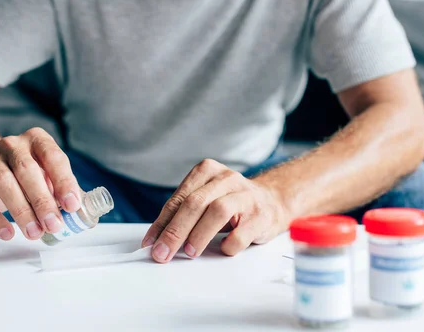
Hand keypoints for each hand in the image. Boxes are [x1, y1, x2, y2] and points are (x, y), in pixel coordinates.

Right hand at [0, 127, 80, 240]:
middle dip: (42, 201)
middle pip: (27, 170)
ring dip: (21, 211)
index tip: (72, 205)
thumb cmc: (24, 171)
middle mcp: (13, 145)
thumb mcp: (46, 173)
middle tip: (53, 225)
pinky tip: (8, 232)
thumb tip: (85, 217)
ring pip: (4, 183)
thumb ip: (64, 191)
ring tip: (34, 233)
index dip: (64, 182)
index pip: (54, 157)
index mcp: (38, 140)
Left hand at [142, 159, 289, 262]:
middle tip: (163, 252)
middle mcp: (227, 178)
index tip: (151, 243)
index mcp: (208, 171)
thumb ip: (183, 213)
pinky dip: (228, 245)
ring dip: (199, 235)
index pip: (179, 198)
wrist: (272, 201)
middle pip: (195, 203)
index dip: (162, 222)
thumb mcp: (206, 199)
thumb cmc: (232, 202)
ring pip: (218, 211)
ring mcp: (246, 195)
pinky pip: (240, 233)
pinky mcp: (261, 215)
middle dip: (175, 231)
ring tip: (189, 252)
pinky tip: (222, 249)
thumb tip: (157, 239)